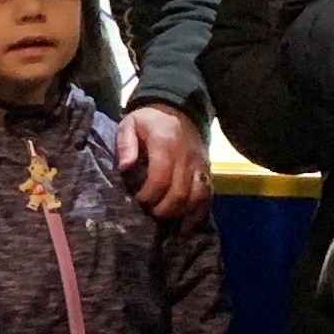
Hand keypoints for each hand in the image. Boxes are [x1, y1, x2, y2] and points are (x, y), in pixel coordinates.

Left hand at [117, 102, 209, 219]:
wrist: (180, 109)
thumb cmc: (150, 120)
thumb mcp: (130, 123)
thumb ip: (125, 144)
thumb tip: (125, 167)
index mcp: (166, 144)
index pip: (160, 178)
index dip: (149, 195)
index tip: (138, 200)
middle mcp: (187, 157)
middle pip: (180, 193)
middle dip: (163, 209)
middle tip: (151, 213)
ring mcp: (200, 165)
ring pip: (198, 197)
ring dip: (182, 213)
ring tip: (167, 221)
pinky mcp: (208, 171)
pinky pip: (208, 195)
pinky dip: (198, 212)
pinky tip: (186, 224)